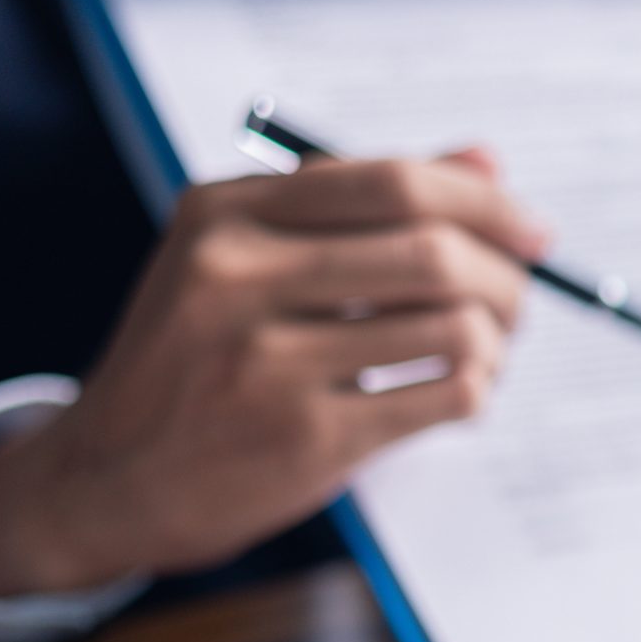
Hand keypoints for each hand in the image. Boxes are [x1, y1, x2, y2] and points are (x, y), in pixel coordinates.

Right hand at [0, 151, 545, 595]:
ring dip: (497, 340)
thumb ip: (361, 206)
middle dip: (506, 275)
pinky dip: (476, 390)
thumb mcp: (245, 260)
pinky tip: (459, 395)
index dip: (483, 202)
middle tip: (520, 300)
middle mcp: (235, 276)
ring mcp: (267, 361)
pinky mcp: (303, 437)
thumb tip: (487, 160)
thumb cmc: (197, 359)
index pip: (392, 182)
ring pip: (453, 326)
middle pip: (432, 251)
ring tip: (484, 353)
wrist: (107, 480)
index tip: (533, 231)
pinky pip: (444, 394)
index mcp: (224, 213)